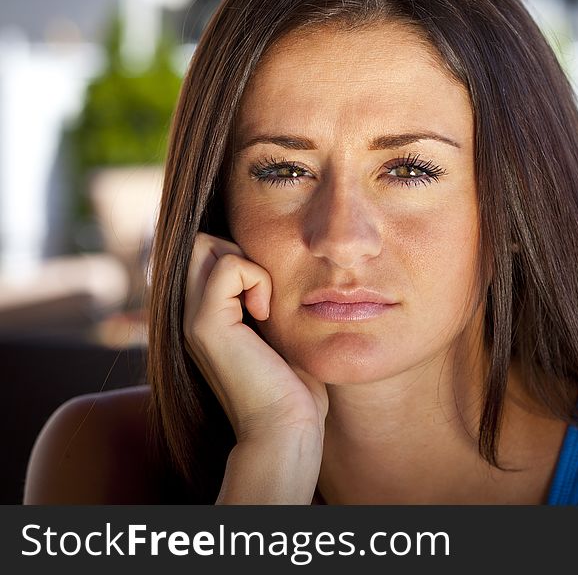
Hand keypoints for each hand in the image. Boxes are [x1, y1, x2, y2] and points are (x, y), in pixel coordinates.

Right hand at [183, 231, 327, 447]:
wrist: (285, 429)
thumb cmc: (294, 388)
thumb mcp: (278, 332)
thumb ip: (265, 301)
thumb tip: (278, 269)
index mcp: (205, 316)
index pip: (207, 252)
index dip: (242, 257)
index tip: (267, 296)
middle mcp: (189, 314)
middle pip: (201, 242)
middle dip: (239, 250)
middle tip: (264, 290)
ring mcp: (191, 318)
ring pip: (206, 244)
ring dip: (248, 262)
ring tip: (264, 304)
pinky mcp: (204, 324)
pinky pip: (228, 266)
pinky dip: (256, 278)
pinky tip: (264, 313)